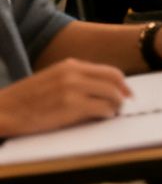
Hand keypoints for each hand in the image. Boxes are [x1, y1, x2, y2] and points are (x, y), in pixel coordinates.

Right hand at [0, 58, 131, 136]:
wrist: (3, 110)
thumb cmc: (26, 99)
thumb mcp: (52, 79)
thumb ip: (75, 80)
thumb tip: (101, 89)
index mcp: (70, 65)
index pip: (109, 71)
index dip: (122, 84)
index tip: (127, 93)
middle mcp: (73, 74)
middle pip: (114, 81)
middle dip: (122, 95)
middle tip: (122, 105)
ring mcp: (72, 89)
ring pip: (111, 95)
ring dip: (115, 106)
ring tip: (110, 113)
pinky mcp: (70, 106)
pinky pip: (102, 109)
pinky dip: (106, 114)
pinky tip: (101, 118)